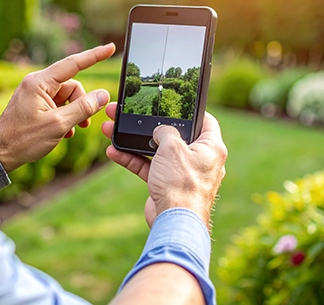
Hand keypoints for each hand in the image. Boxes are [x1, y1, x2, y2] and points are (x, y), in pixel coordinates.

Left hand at [0, 44, 115, 172]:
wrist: (0, 154)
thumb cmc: (24, 139)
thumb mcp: (58, 124)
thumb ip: (83, 108)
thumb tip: (103, 95)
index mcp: (39, 82)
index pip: (73, 64)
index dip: (94, 56)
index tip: (111, 48)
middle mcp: (36, 83)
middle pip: (71, 86)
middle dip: (81, 104)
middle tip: (84, 124)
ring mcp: (34, 94)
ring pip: (66, 97)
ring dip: (73, 113)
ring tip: (71, 131)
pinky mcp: (34, 104)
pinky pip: (57, 104)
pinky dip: (64, 116)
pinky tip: (63, 132)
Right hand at [101, 103, 226, 227]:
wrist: (173, 221)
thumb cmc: (182, 183)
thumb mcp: (173, 146)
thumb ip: (166, 131)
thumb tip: (160, 130)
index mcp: (211, 147)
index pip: (205, 121)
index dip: (190, 110)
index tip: (173, 102)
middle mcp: (199, 159)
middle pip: (174, 135)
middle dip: (150, 126)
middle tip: (130, 114)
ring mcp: (182, 173)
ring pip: (157, 151)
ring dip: (134, 142)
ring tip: (112, 130)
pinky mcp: (167, 185)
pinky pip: (149, 167)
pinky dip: (133, 160)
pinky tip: (114, 151)